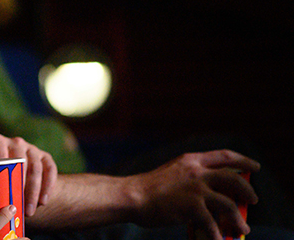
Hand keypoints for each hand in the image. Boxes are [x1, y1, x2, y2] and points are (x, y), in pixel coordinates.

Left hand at [0, 134, 56, 216]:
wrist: (5, 169)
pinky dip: (48, 186)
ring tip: (29, 211)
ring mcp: (32, 149)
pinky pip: (50, 169)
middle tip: (17, 205)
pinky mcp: (45, 157)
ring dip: (34, 191)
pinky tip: (43, 202)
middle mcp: (16, 142)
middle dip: (20, 183)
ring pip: (36, 168)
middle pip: (21, 159)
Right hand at [129, 150, 258, 239]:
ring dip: (239, 219)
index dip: (243, 161)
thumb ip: (192, 179)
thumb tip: (215, 196)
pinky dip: (218, 235)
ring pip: (229, 204)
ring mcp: (195, 189)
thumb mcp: (174, 174)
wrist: (132, 196)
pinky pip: (213, 225)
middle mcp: (196, 172)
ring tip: (242, 228)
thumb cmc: (150, 189)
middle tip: (253, 200)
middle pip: (234, 179)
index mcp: (191, 160)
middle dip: (248, 190)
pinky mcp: (192, 207)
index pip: (225, 156)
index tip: (255, 166)